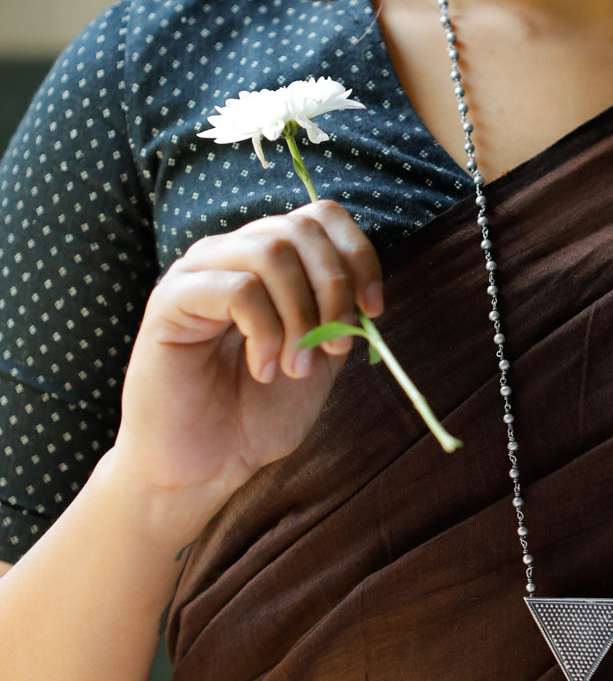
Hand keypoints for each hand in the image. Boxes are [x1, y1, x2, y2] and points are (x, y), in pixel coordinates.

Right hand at [113, 200, 381, 517]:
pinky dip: (266, 332)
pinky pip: (237, 288)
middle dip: (334, 290)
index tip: (374, 311)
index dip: (358, 255)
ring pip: (271, 252)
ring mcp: (198, 273)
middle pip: (300, 229)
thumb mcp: (320, 356)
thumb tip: (364, 286)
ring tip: (294, 366)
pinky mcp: (171, 300)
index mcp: (270, 263)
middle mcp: (232, 254)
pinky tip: (262, 371)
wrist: (206, 463)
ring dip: (300, 316)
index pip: (321, 216)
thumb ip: (340, 313)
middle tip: (334, 348)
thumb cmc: (258, 412)